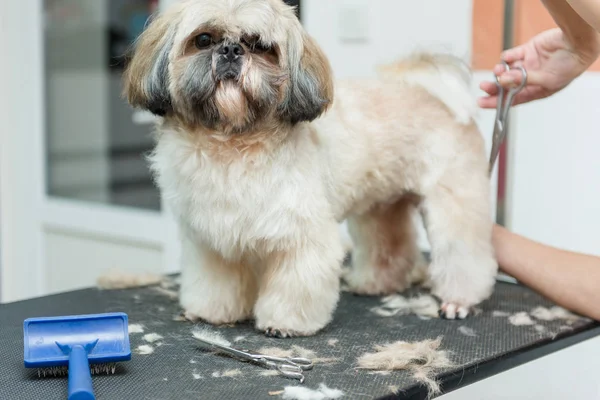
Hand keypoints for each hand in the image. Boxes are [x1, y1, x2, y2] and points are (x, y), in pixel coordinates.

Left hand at [478, 28, 599, 107]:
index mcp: (535, 91)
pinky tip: (507, 58)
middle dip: (494, 86)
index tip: (481, 102)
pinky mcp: (527, 50)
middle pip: (506, 85)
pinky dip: (506, 57)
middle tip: (483, 85)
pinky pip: (512, 55)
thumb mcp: (547, 79)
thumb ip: (524, 80)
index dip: (495, 102)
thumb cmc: (569, 67)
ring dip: (500, 71)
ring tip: (498, 70)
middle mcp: (529, 79)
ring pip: (507, 70)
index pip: (512, 99)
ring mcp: (527, 65)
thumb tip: (502, 81)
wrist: (578, 45)